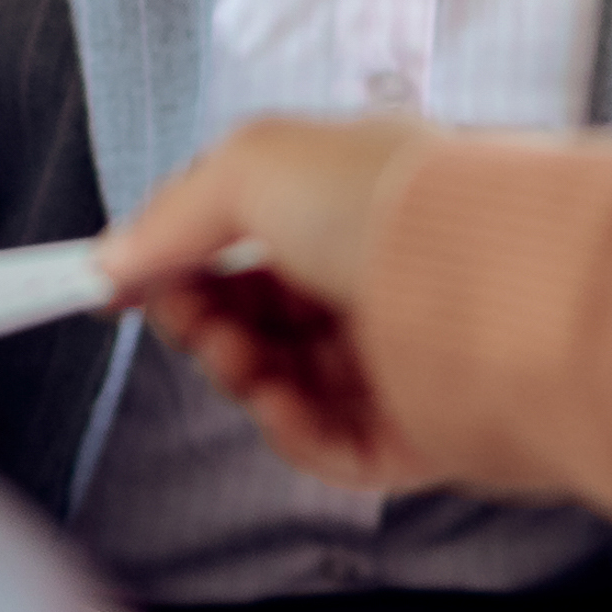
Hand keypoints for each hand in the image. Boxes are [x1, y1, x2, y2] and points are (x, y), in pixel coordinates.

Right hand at [98, 115, 445, 479]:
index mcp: (346, 202)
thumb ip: (171, 214)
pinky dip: (291, 432)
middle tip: (187, 315)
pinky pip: (330, 446)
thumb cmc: (393, 205)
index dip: (180, 261)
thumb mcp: (253, 166)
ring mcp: (398, 357)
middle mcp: (373, 276)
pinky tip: (279, 405)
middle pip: (255, 316)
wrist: (498, 285)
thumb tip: (113, 259)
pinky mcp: (419, 430)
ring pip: (283, 383)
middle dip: (204, 318)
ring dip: (239, 374)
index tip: (126, 279)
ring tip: (236, 359)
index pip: (244, 240)